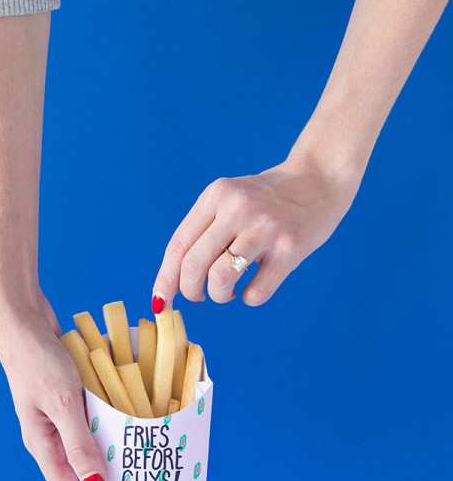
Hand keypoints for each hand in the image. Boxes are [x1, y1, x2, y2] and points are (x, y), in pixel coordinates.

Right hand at [0, 291, 132, 480]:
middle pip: (83, 475)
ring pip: (90, 447)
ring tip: (143, 457)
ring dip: (115, 454)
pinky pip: (93, 421)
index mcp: (44, 446)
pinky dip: (112, 425)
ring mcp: (58, 417)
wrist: (21, 318)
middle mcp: (50, 437)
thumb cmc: (38, 359)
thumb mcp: (64, 402)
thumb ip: (79, 445)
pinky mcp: (67, 397)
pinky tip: (131, 419)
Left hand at [151, 154, 361, 309]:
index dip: (165, 279)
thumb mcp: (230, 199)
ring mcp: (265, 228)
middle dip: (190, 291)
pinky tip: (252, 289)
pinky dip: (248, 298)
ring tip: (227, 291)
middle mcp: (237, 209)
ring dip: (218, 296)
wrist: (319, 179)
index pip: (178, 245)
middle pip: (193, 265)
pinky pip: (256, 292)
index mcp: (216, 196)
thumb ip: (204, 230)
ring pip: (219, 279)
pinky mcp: (290, 248)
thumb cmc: (267, 199)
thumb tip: (173, 281)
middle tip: (200, 295)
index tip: (161, 301)